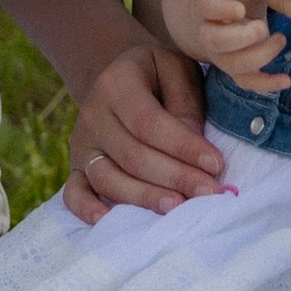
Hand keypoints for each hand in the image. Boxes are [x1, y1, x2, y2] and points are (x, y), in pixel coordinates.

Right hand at [61, 42, 222, 221]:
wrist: (121, 78)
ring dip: (144, 197)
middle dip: (175, 177)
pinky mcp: (76, 166)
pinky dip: (86, 209)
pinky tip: (108, 221)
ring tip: (178, 207)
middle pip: (132, 155)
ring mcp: (82, 144)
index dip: (182, 146)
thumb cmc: (159, 76)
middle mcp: (92, 114)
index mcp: (117, 83)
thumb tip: (195, 155)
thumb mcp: (177, 70)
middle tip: (209, 193)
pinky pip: (73, 192)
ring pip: (108, 178)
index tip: (216, 164)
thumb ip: (185, 105)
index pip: (148, 122)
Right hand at [180, 0, 285, 97]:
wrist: (225, 7)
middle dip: (242, 38)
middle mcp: (208, 30)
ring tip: (281, 39)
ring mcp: (220, 52)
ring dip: (259, 57)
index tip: (239, 8)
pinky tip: (286, 81)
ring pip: (231, 65)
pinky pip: (246, 82)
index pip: (207, 7)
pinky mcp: (234, 68)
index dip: (221, 10)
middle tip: (265, 27)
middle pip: (215, 41)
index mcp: (209, 1)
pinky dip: (265, 84)